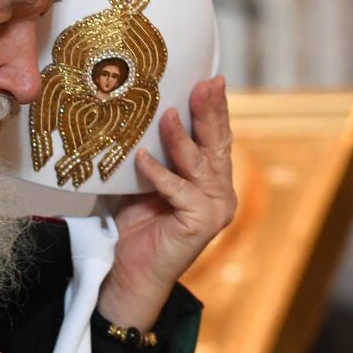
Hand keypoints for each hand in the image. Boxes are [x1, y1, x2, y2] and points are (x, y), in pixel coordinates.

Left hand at [99, 76, 236, 329]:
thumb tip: (135, 110)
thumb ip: (151, 151)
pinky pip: (180, 191)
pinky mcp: (202, 224)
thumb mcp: (144, 179)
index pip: (215, 139)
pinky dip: (159, 174)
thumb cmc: (137, 226)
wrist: (130, 272)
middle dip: (211, 112)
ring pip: (201, 165)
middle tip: (206, 84)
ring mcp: (216, 209)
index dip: (214, 109)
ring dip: (182, 138)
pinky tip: (141, 157)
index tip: (210, 79)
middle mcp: (222, 193)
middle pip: (218, 145)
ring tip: (166, 113)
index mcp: (213, 181)